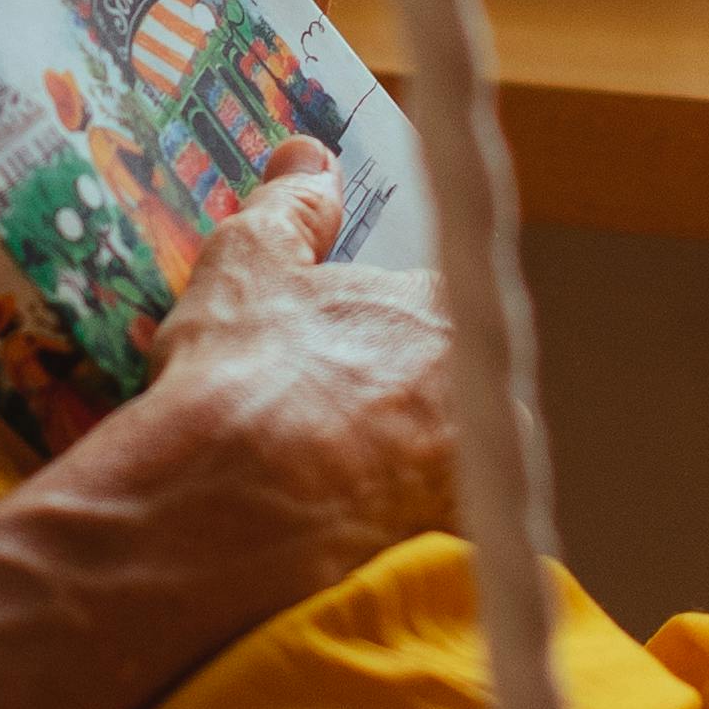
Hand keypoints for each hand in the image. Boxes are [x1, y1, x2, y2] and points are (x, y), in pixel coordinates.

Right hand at [114, 146, 452, 590]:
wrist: (229, 512)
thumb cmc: (242, 373)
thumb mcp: (248, 261)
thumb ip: (292, 204)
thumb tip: (311, 157)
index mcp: (445, 307)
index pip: (427, 304)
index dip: (370, 328)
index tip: (328, 349)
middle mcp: (479, 389)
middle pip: (440, 384)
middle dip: (388, 396)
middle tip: (313, 414)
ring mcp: (471, 477)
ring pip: (439, 461)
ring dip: (393, 463)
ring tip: (314, 478)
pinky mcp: (448, 551)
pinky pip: (428, 531)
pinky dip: (389, 529)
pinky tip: (332, 531)